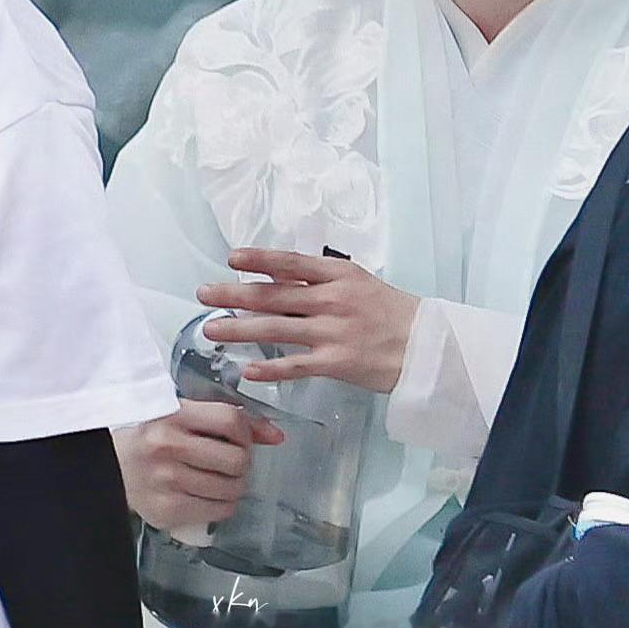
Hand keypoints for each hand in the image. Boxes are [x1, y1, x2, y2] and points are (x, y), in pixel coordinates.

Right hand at [112, 399, 283, 531]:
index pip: (231, 420)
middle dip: (244, 463)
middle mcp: (168, 447)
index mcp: (173, 414)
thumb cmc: (153, 434)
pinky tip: (213, 495)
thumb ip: (230, 420)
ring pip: (231, 489)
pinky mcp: (165, 511)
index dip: (247, 431)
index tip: (243, 438)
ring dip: (236, 486)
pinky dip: (224, 505)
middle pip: (236, 460)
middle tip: (235, 462)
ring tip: (225, 479)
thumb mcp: (185, 414)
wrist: (110, 465)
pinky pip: (217, 512)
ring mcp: (166, 481)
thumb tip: (277, 436)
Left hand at [197, 248, 420, 393]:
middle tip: (204, 294)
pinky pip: (296, 365)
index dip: (259, 260)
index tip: (232, 258)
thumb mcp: (357, 282)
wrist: (424, 344)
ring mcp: (333, 331)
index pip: (290, 263)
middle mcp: (331, 299)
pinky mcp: (336, 361)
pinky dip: (270, 367)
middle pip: (273, 295)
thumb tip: (278, 278)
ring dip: (239, 330)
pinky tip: (247, 369)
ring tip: (212, 330)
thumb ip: (321, 280)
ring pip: (276, 328)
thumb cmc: (389, 311)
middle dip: (234, 294)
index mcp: (338, 274)